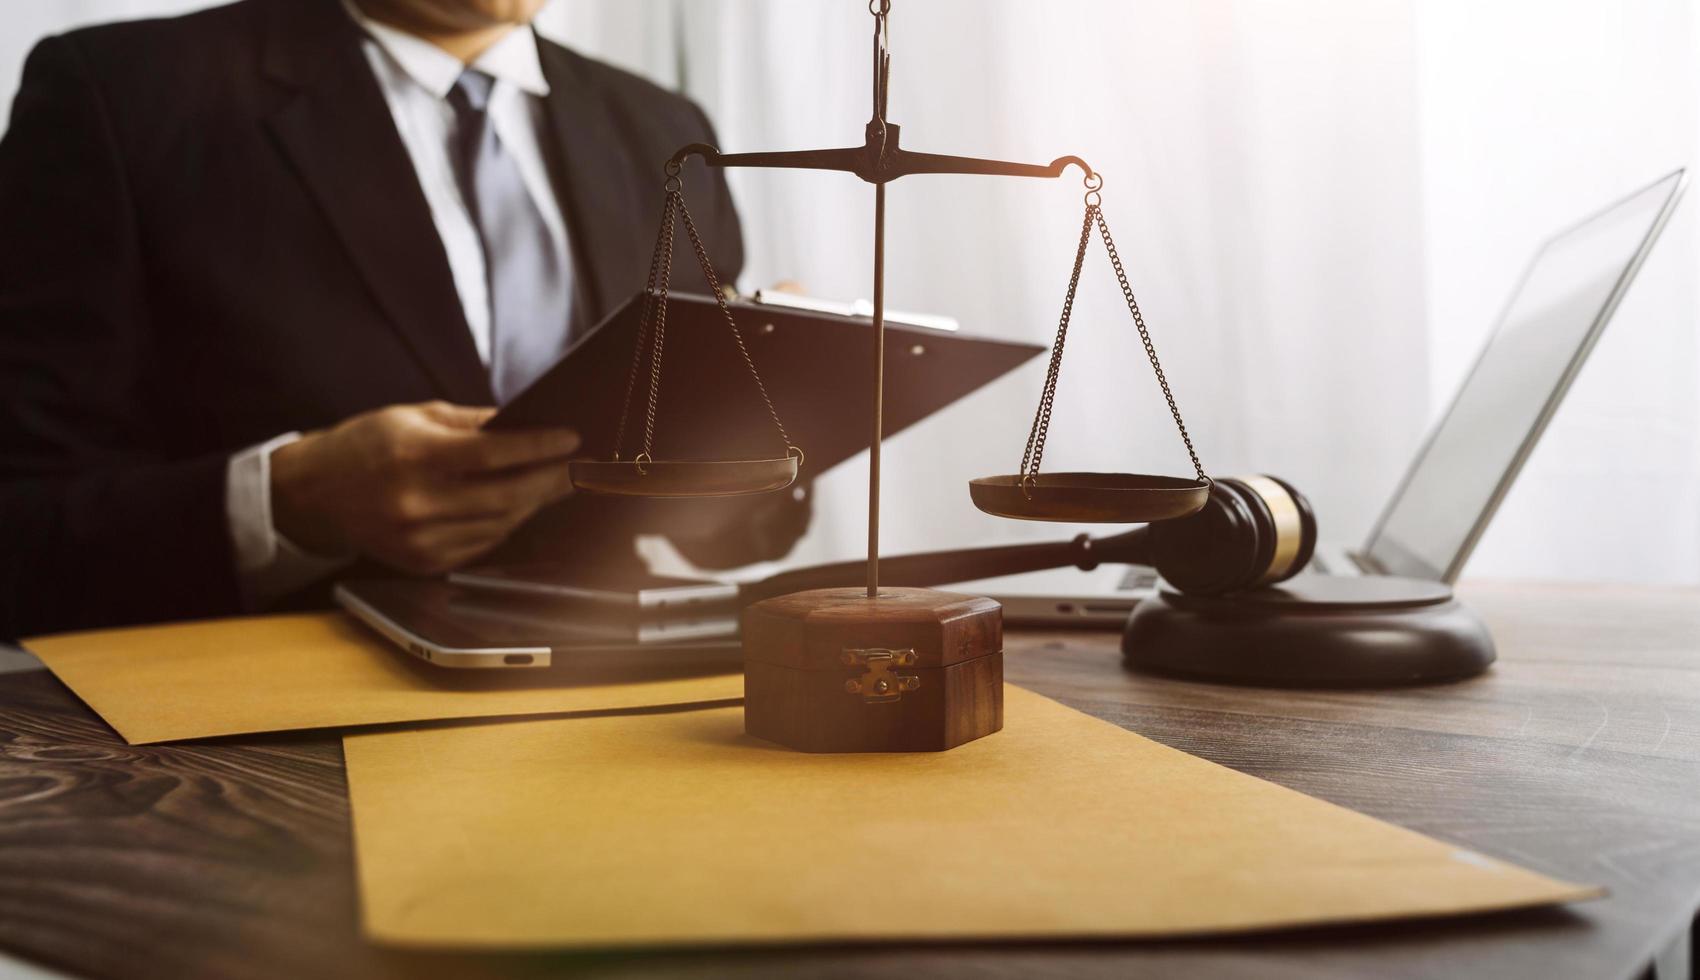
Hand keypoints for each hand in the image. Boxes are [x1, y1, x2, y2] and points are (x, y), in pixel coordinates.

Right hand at [270, 401, 579, 574]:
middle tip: (577, 467)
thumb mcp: (414, 417)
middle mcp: (415, 503)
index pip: (493, 454)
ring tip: (554, 484)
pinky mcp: (421, 563)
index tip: (571, 439)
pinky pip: (481, 545)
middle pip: (505, 496)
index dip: (539, 447)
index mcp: (413, 457)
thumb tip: (527, 423)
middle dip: (550, 480)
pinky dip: (506, 526)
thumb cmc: (367, 445)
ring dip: (533, 505)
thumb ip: (472, 423)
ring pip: (499, 525)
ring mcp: (418, 540)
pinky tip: (519, 508)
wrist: (314, 492)